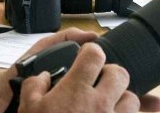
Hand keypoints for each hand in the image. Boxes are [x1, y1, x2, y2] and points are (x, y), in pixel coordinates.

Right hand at [3, 28, 159, 112]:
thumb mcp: (28, 108)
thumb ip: (34, 86)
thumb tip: (44, 77)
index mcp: (76, 91)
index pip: (94, 55)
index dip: (91, 52)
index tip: (88, 57)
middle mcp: (99, 104)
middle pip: (119, 74)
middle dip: (111, 74)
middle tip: (100, 81)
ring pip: (132, 100)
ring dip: (123, 99)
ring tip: (110, 104)